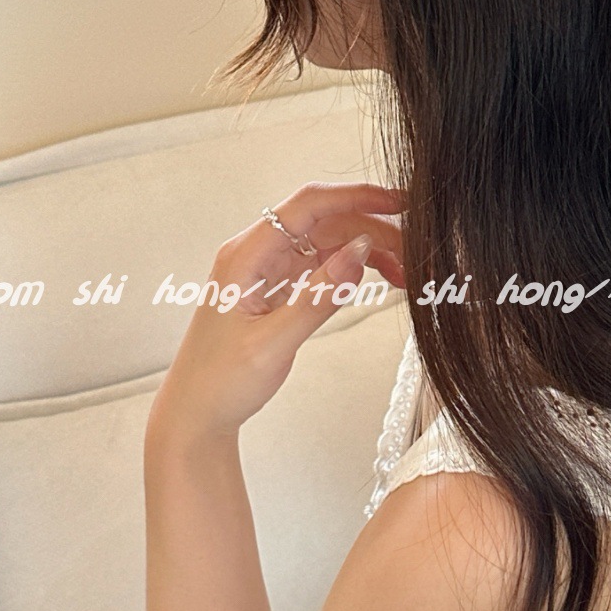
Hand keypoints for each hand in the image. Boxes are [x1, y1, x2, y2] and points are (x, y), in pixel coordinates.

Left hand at [148, 183, 405, 443]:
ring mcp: (269, 271)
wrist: (196, 414)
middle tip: (414, 251)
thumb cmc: (219, 382)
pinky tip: (382, 279)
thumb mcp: (272, 344)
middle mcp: (257, 255)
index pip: (307, 206)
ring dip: (369, 250)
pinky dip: (355, 269)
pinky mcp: (280, 289)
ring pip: (330, 242)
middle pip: (326, 221)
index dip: (356, 196)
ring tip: (405, 271)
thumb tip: (359, 253)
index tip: (398, 202)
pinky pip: (324, 266)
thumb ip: (317, 298)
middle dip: (373, 229)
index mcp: (246, 256)